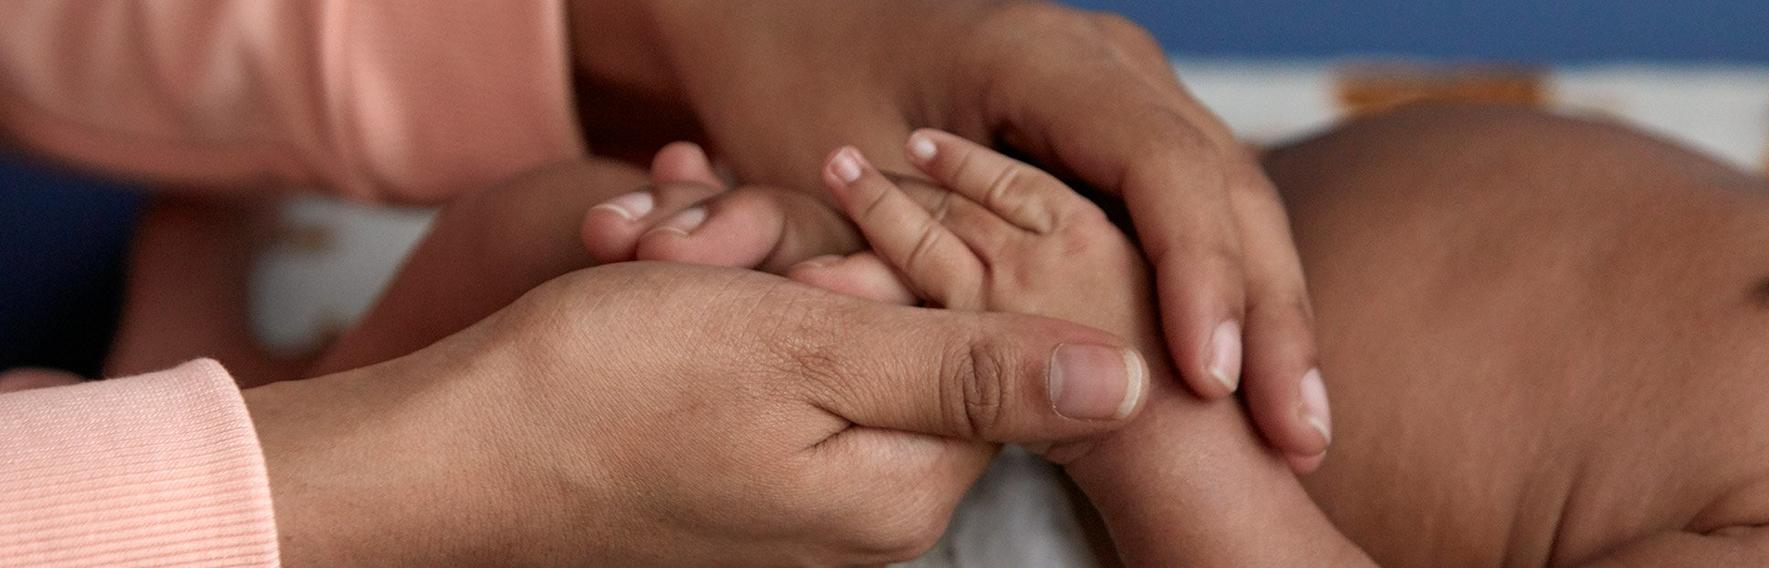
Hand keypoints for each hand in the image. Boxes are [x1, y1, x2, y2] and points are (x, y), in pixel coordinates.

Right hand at [244, 262, 1144, 565]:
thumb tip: (1128, 382)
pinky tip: (662, 305)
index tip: (800, 264)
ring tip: (673, 283)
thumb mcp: (812, 354)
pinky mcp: (743, 486)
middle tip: (719, 268)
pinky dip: (723, 327)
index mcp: (903, 492)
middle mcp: (865, 517)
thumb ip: (977, 371)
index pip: (981, 353)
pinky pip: (770, 380)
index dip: (899, 279)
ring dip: (760, 294)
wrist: (452, 452)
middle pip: (906, 351)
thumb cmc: (612, 392)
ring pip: (828, 351)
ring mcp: (799, 508)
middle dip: (818, 283)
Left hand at [569, 1, 1330, 465]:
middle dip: (1269, 317)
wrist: (792, 25)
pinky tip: (1267, 377)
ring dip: (1273, 315)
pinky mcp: (1132, 124)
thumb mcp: (835, 179)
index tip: (1211, 378)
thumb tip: (942, 370)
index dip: (1201, 276)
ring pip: (1239, 200)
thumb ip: (896, 265)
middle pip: (1228, 188)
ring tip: (1301, 428)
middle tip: (1298, 434)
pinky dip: (1238, 292)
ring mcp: (1134, 85)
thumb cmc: (799, 93)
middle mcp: (1110, 59)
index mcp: (1046, 54)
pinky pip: (1209, 208)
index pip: (1163, 168)